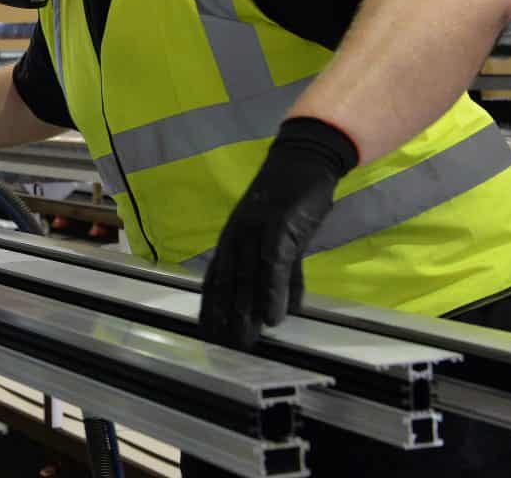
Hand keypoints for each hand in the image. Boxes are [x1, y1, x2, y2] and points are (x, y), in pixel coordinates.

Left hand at [199, 118, 357, 349]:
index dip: (211, 307)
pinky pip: (273, 265)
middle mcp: (236, 237)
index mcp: (232, 240)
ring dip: (244, 312)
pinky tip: (273, 316)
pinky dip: (272, 292)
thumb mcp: (283, 243)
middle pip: (227, 283)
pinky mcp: (279, 227)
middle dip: (224, 318)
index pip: (216, 279)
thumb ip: (283, 276)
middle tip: (223, 348)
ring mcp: (255, 231)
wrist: (303, 162)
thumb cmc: (291, 203)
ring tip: (244, 341)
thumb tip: (283, 311)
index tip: (207, 334)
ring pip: (246, 278)